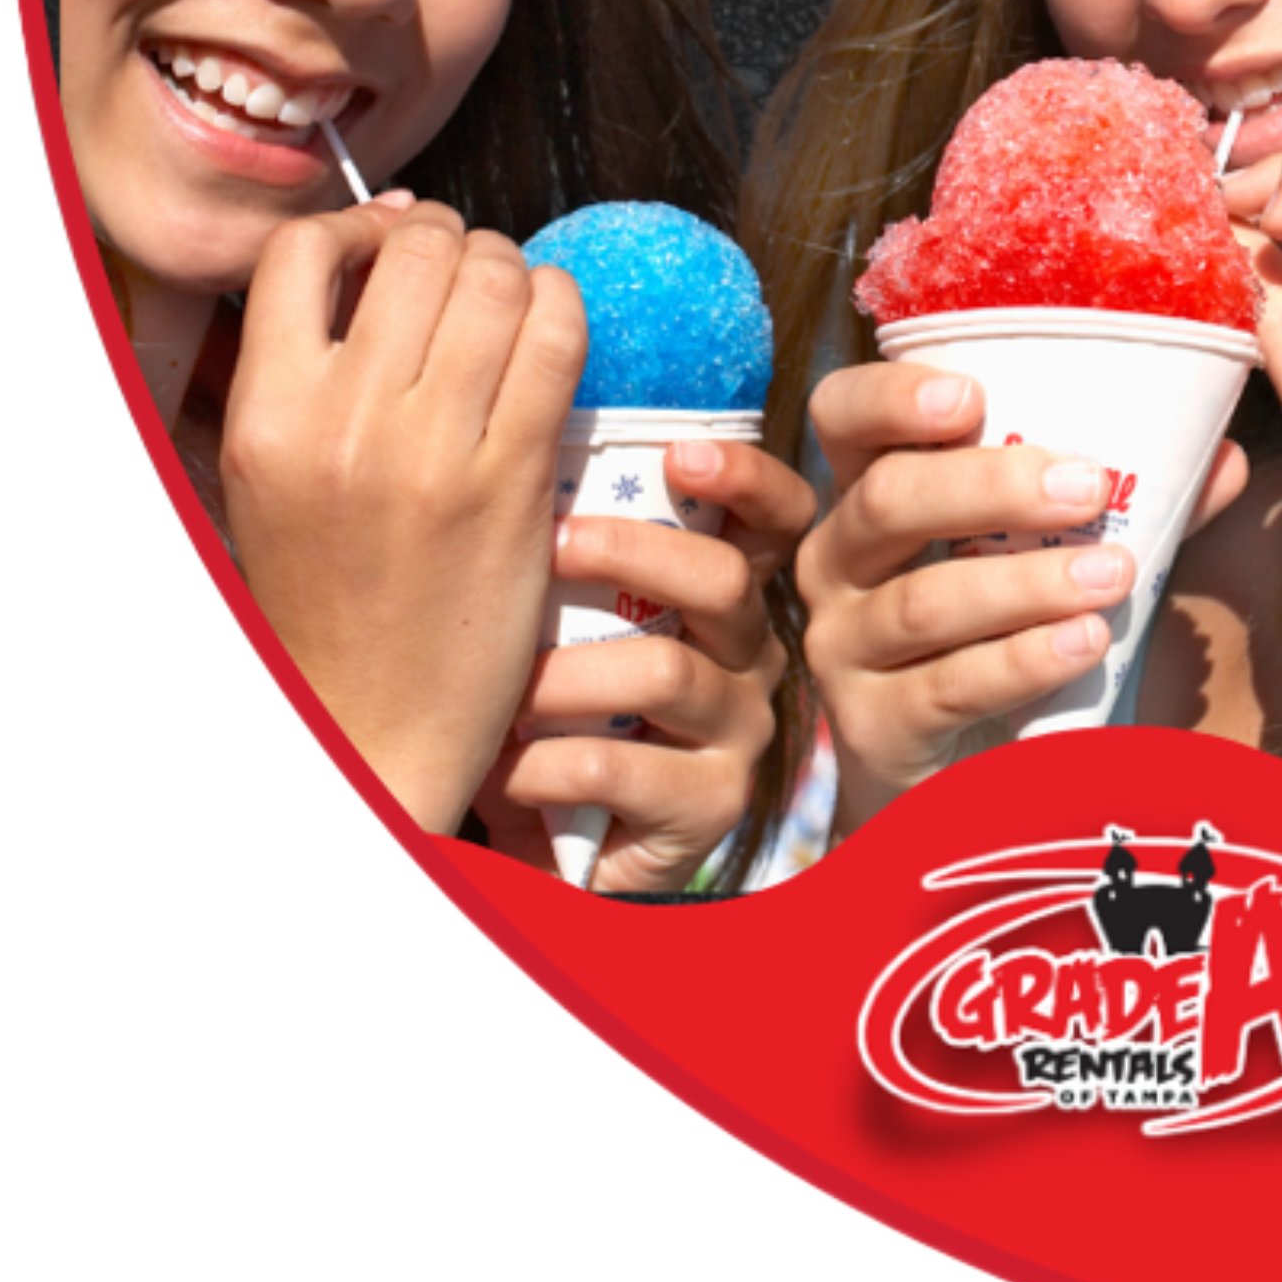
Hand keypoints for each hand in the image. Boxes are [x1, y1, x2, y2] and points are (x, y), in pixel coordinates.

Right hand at [221, 201, 588, 836]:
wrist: (368, 725)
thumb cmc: (326, 597)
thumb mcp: (272, 480)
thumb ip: (308, 373)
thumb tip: (378, 242)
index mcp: (266, 419)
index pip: (301, 252)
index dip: (360, 225)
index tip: (391, 242)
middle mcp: (341, 423)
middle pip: (417, 249)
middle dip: (454, 238)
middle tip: (468, 268)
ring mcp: (433, 450)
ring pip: (494, 278)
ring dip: (513, 268)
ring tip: (512, 300)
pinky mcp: (514, 479)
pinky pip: (556, 339)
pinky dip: (564, 308)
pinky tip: (554, 328)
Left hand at [476, 438, 815, 895]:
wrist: (552, 846)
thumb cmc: (553, 708)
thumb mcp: (572, 620)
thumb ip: (579, 544)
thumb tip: (524, 436)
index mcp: (727, 593)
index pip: (779, 516)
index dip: (747, 476)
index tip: (679, 451)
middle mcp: (751, 653)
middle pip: (726, 580)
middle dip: (633, 553)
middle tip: (550, 547)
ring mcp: (739, 732)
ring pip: (668, 672)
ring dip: (565, 679)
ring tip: (504, 694)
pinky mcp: (711, 808)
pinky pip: (623, 769)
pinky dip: (545, 766)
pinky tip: (503, 769)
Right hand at [796, 366, 1246, 837]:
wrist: (959, 764)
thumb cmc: (1004, 618)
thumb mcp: (1049, 543)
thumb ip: (1129, 497)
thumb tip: (1223, 460)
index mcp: (871, 487)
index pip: (842, 414)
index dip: (891, 396)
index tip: (972, 394)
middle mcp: (837, 559)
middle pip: (886, 500)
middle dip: (991, 487)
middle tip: (1087, 487)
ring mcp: (843, 645)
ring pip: (922, 602)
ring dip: (1025, 585)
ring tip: (1111, 576)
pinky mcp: (872, 727)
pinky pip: (945, 687)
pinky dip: (1021, 662)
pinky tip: (1084, 644)